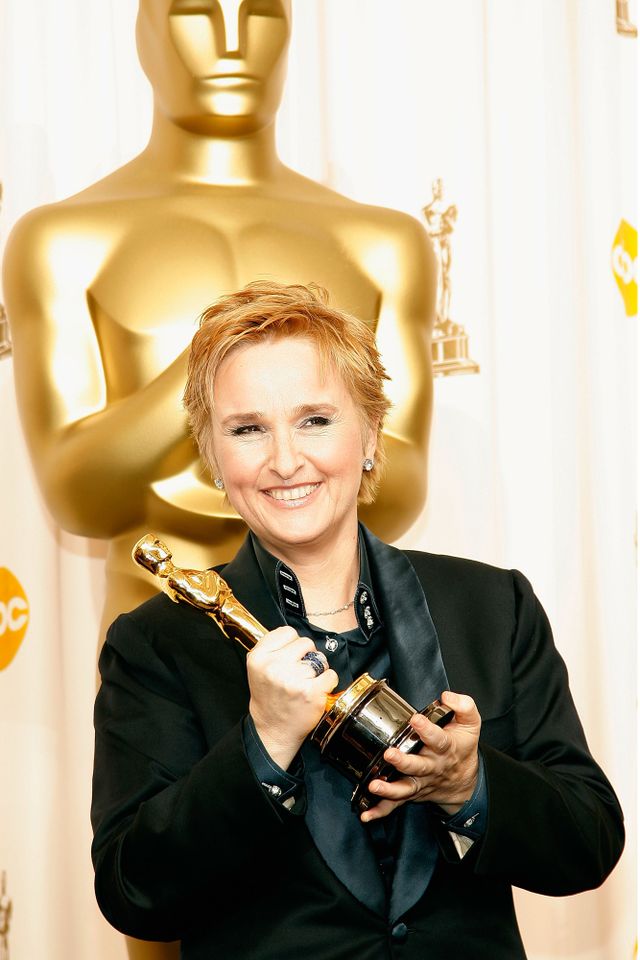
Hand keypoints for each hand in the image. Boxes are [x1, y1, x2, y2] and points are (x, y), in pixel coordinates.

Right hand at [247, 626, 337, 770]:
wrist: (273, 730)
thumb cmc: (269, 697)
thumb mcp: (258, 669)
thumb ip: (272, 648)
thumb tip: (294, 634)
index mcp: (258, 657)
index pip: (287, 632)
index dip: (292, 644)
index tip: (290, 657)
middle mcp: (273, 667)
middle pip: (305, 642)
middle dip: (306, 656)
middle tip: (298, 673)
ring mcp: (292, 680)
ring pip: (319, 658)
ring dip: (318, 670)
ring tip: (306, 683)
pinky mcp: (311, 693)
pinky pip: (331, 675)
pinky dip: (328, 682)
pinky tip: (317, 690)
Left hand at [360, 691, 480, 822]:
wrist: (464, 780)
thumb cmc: (462, 747)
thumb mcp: (470, 724)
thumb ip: (463, 706)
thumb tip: (447, 696)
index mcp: (446, 748)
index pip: (439, 739)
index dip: (428, 729)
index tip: (417, 720)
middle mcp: (432, 767)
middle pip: (418, 766)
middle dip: (403, 762)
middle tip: (390, 754)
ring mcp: (421, 782)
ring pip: (405, 788)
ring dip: (389, 789)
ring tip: (374, 785)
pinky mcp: (411, 793)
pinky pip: (395, 805)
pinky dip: (380, 811)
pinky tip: (366, 814)